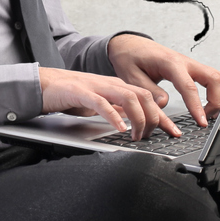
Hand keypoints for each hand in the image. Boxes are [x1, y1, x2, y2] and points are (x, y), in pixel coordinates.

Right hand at [39, 66, 179, 138]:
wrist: (45, 85)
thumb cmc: (72, 95)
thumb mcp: (101, 104)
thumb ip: (117, 110)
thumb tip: (133, 122)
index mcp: (119, 87)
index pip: (149, 99)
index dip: (163, 117)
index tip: (174, 132)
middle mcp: (112, 85)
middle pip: (144, 96)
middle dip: (154, 118)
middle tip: (150, 136)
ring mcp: (98, 87)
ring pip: (129, 97)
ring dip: (138, 118)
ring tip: (137, 135)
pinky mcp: (81, 92)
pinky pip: (102, 103)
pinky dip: (113, 116)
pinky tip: (119, 128)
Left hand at [108, 33, 219, 129]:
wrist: (130, 45)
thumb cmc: (130, 59)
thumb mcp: (132, 77)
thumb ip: (150, 91)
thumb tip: (165, 104)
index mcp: (170, 63)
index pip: (189, 87)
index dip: (197, 106)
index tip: (202, 122)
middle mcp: (185, 62)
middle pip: (215, 78)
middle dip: (217, 101)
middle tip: (207, 119)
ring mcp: (190, 64)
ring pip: (217, 78)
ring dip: (219, 96)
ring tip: (208, 114)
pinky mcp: (191, 68)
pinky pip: (212, 78)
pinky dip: (215, 92)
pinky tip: (208, 105)